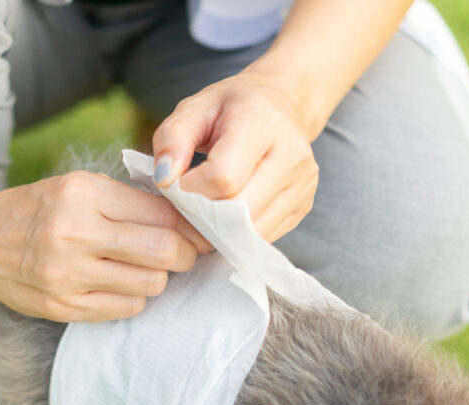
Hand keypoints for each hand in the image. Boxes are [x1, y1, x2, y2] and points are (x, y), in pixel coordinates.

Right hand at [0, 171, 210, 321]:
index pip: (162, 215)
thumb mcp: (78, 188)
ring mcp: (67, 275)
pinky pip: (127, 308)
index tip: (203, 232)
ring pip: (150, 284)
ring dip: (157, 277)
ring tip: (143, 266)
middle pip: (164, 252)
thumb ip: (131, 200)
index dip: (192, 226)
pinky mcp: (63, 307)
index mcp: (82, 195)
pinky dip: (133, 297)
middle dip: (186, 255)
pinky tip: (118, 283)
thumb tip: (191, 218)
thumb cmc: (37, 209)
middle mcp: (74, 234)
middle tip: (185, 254)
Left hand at [152, 72, 318, 243]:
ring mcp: (303, 184)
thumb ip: (172, 139)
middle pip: (241, 209)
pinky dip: (239, 234)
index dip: (192, 190)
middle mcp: (291, 154)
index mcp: (262, 122)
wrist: (280, 104)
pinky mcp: (303, 205)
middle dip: (205, 216)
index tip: (177, 185)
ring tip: (205, 212)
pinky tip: (227, 216)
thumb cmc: (231, 108)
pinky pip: (265, 236)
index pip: (223, 177)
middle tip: (187, 206)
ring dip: (221, 231)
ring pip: (254, 230)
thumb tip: (165, 179)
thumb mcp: (194, 109)